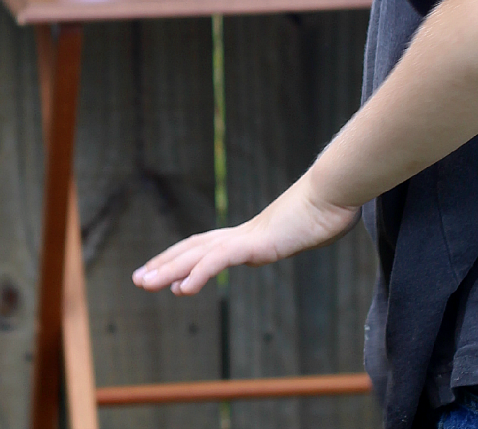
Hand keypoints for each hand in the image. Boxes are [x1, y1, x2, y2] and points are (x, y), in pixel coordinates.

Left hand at [132, 173, 358, 294]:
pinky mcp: (257, 242)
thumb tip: (314, 229)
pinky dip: (198, 273)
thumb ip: (302, 232)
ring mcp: (249, 237)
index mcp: (253, 234)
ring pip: (198, 254)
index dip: (183, 258)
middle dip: (164, 263)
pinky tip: (181, 288)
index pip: (208, 246)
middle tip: (137, 278)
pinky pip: (221, 260)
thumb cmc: (332, 206)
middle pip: (194, 248)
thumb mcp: (310, 229)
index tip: (164, 273)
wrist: (339, 189)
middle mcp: (244, 233)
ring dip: (169, 269)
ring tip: (144, 282)